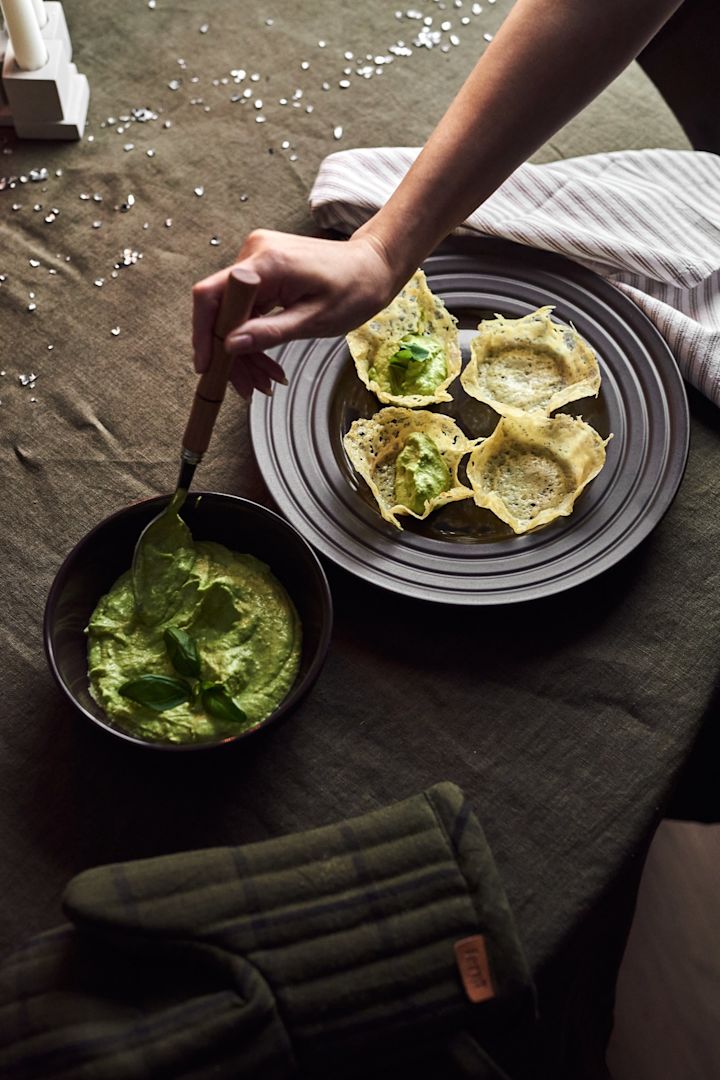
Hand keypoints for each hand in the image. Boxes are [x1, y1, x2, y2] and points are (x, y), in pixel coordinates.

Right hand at [192, 228, 397, 398]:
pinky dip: (254, 336)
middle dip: (231, 354)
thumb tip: (230, 346)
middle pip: (221, 310)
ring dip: (244, 351)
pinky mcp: (263, 270)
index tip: (207, 369)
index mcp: (266, 262)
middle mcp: (254, 254)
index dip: (203, 334)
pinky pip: (246, 308)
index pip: (212, 295)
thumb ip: (271, 332)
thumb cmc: (355, 290)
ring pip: (233, 314)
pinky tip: (267, 364)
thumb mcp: (316, 320)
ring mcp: (257, 260)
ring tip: (265, 382)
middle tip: (250, 389)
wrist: (373, 266)